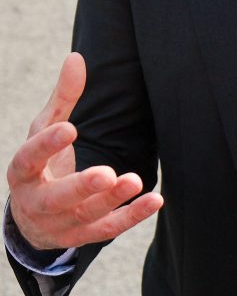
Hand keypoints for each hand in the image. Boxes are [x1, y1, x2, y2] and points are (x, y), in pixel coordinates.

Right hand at [6, 53, 162, 251]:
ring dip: (111, 201)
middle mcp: (36, 202)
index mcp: (22, 171)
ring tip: (136, 180)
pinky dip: (131, 216)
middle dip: (82, 186)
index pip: (30, 158)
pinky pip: (107, 230)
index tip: (70, 128)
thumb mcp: (45, 127)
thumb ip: (63, 96)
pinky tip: (155, 200)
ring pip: (85, 217)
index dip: (48, 144)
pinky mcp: (81, 237)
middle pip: (57, 198)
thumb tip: (77, 57)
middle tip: (107, 173)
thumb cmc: (42, 162)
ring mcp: (59, 224)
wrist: (31, 218)